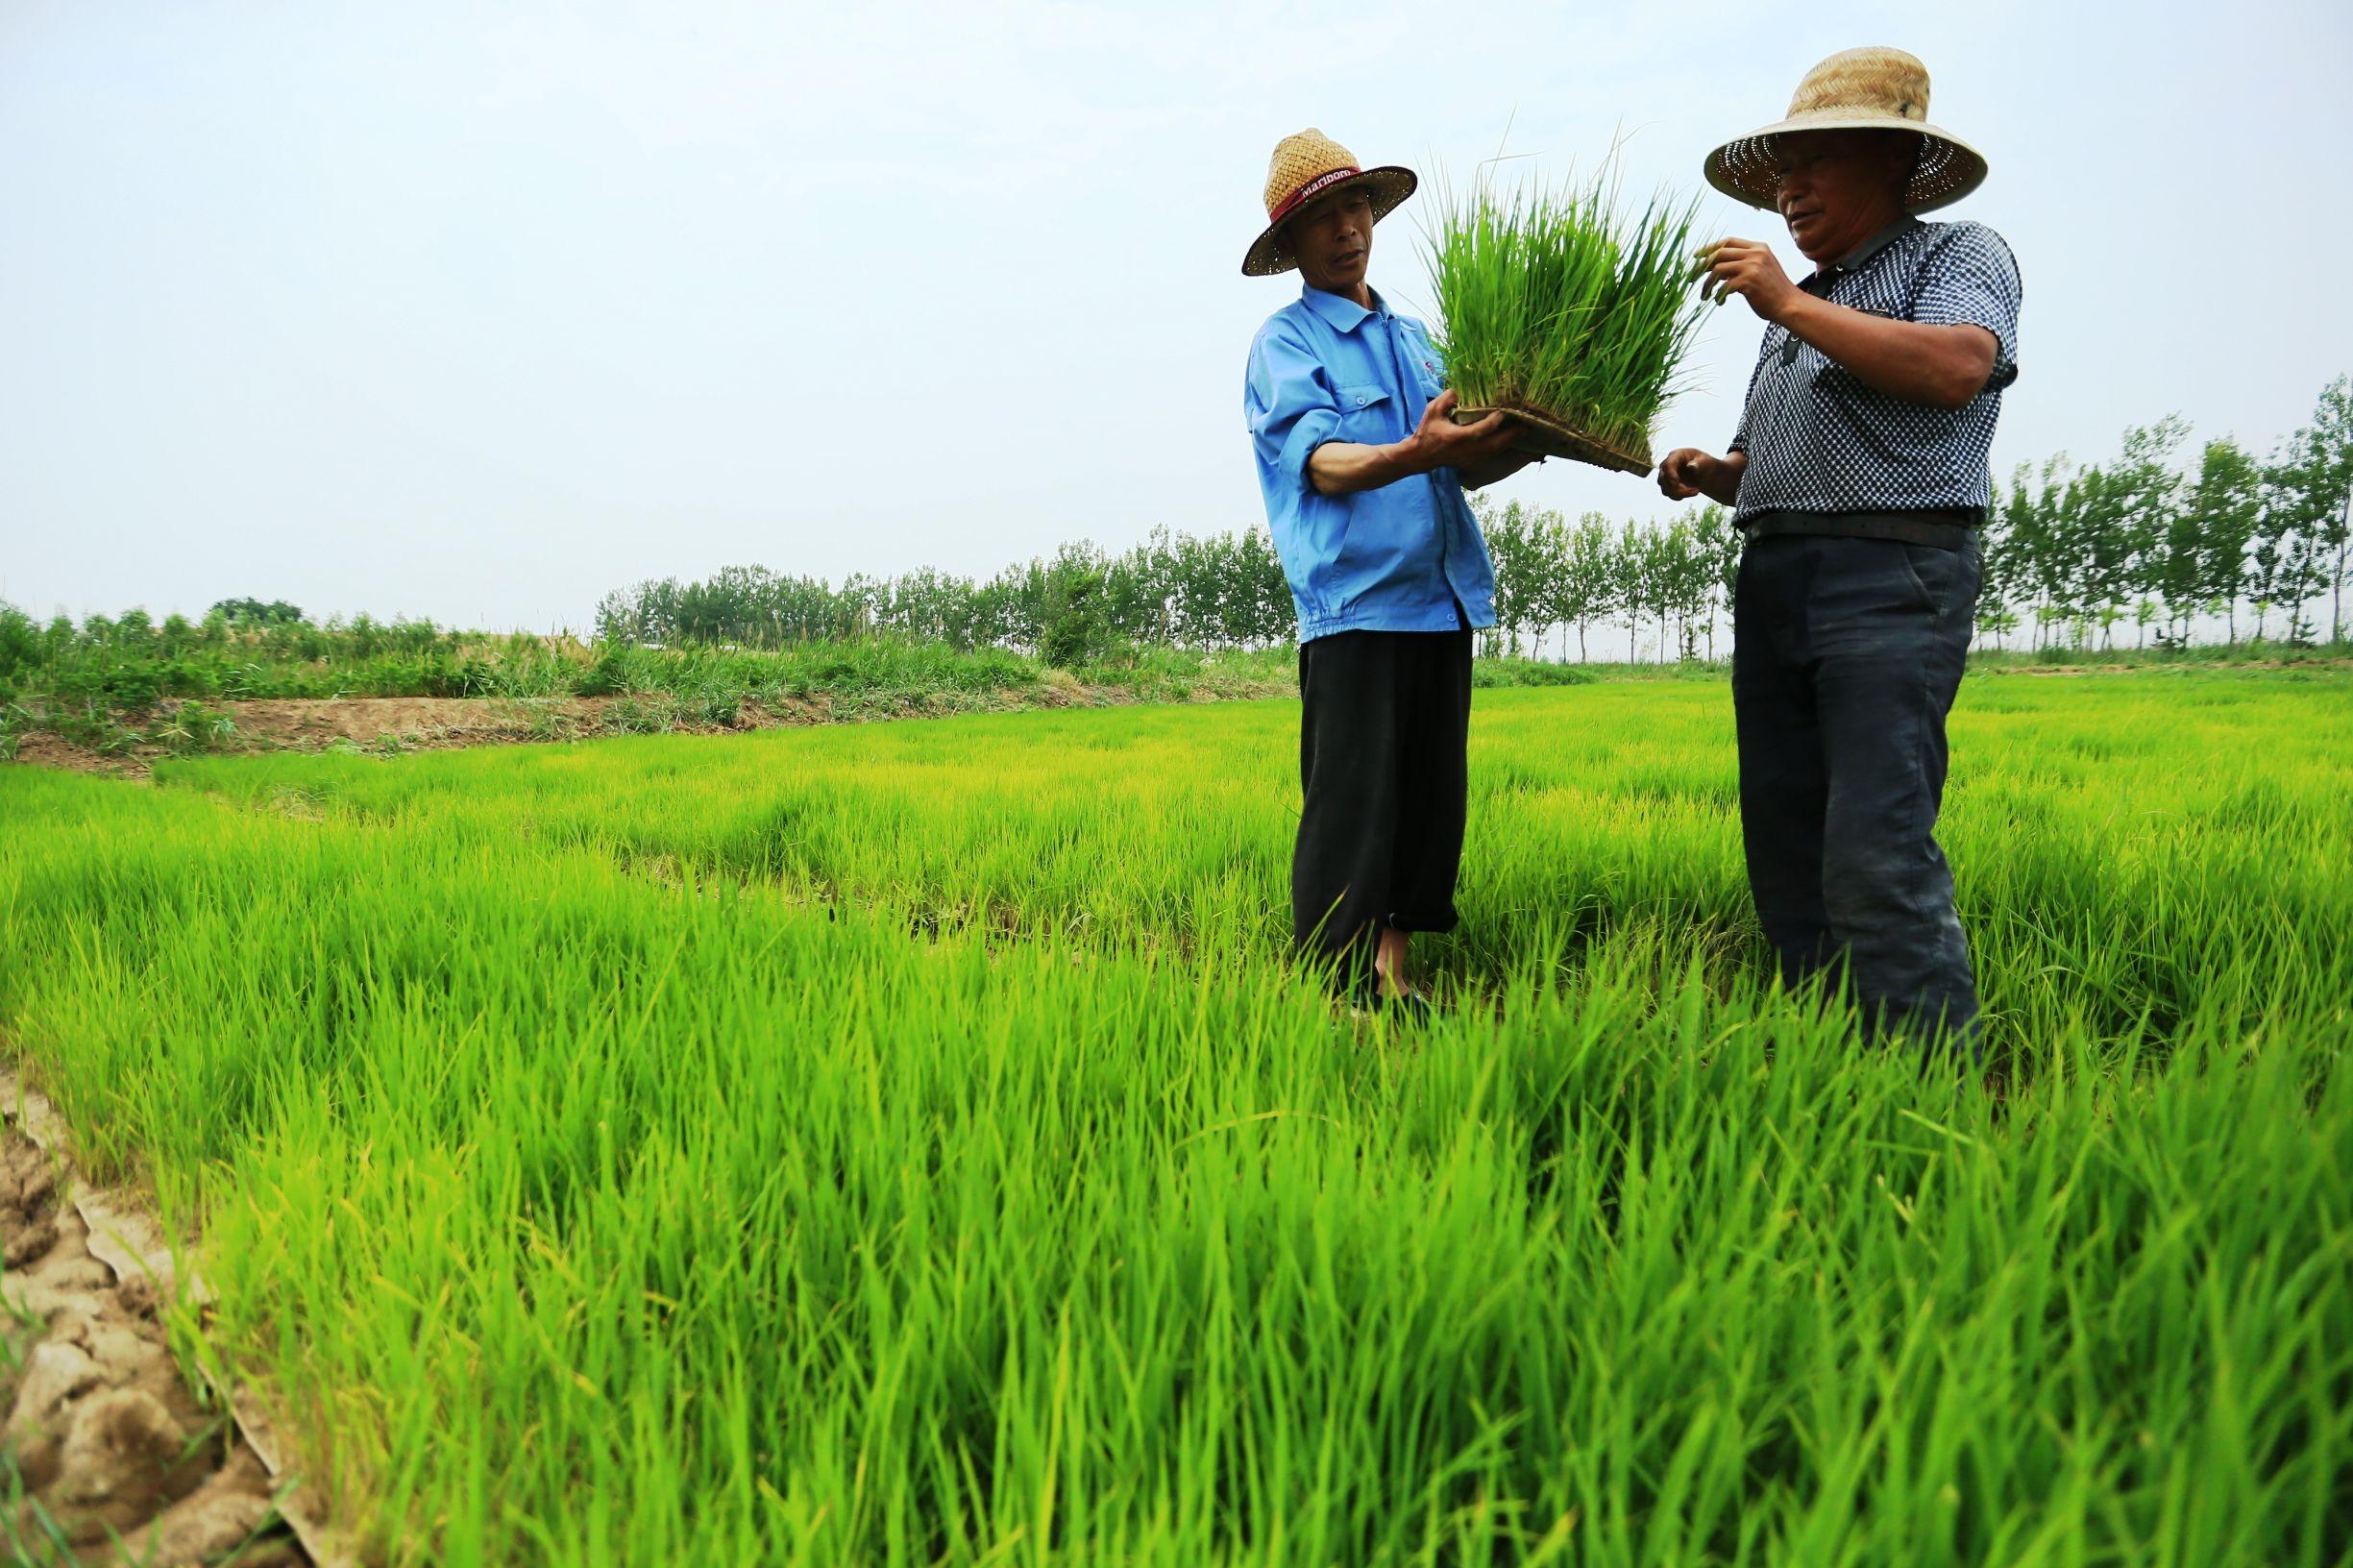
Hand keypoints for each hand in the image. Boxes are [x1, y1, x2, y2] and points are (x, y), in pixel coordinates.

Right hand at [1406, 389, 1520, 470]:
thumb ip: (1447, 398)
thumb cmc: (1427, 431)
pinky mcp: (1474, 461)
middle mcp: (1468, 450)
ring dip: (1511, 439)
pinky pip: (1494, 452)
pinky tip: (1512, 436)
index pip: (1483, 429)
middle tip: (1527, 422)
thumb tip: (1461, 391)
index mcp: (1458, 437)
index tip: (1506, 409)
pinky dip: (1504, 444)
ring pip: (1497, 449)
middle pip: (1496, 443)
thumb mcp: (1432, 410)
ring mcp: (1472, 457)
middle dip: (1512, 433)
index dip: (1496, 420)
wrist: (1422, 455)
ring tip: (1524, 428)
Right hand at [1656, 447, 1719, 500]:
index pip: (1667, 465)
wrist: (1704, 472)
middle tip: (1696, 491)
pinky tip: (1691, 492)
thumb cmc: (1705, 464)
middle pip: (1663, 480)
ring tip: (1696, 491)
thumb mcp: (1706, 461)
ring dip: (1681, 494)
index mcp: (1676, 455)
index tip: (1678, 484)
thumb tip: (1691, 466)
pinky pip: (1669, 494)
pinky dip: (1680, 496)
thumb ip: (1699, 463)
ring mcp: (1666, 476)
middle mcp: (1667, 465)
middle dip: (1678, 489)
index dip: (1670, 476)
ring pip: (1665, 489)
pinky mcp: (1667, 485)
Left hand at [1691, 238, 1798, 322]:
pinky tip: (1719, 302)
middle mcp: (1755, 253)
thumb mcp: (1760, 269)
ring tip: (1704, 295)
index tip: (1697, 256)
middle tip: (1691, 277)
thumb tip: (1716, 269)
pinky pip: (1723, 286)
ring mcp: (1752, 266)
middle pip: (1719, 253)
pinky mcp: (1749, 281)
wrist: (1789, 305)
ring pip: (1717, 269)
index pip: (1728, 241)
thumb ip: (1743, 264)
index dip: (1710, 248)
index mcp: (1758, 247)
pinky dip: (1717, 295)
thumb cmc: (1773, 291)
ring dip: (1707, 284)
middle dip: (1702, 265)